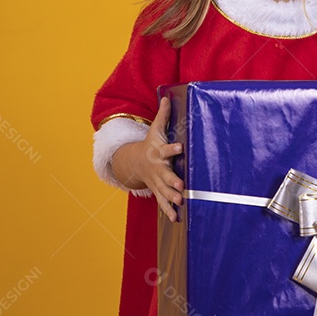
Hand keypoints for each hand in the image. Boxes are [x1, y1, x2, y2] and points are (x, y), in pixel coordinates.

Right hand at [111, 97, 184, 221]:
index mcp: (158, 152)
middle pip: (166, 175)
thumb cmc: (150, 144)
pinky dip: (169, 211)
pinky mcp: (158, 190)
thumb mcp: (155, 129)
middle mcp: (158, 168)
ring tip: (180, 203)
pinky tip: (177, 219)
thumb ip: (163, 115)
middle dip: (173, 181)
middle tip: (182, 187)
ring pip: (164, 191)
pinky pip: (163, 202)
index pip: (166, 149)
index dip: (173, 148)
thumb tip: (167, 96)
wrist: (134, 162)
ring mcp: (157, 181)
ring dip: (172, 198)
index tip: (180, 147)